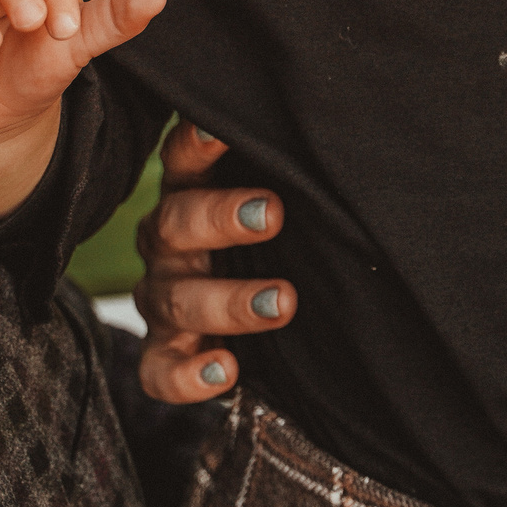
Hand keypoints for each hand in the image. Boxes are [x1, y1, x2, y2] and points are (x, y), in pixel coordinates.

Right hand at [132, 120, 296, 401]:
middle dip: (221, 219)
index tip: (220, 130)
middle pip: (174, 223)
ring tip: (284, 303)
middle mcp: (168, 242)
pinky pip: (158, 370)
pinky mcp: (165, 352)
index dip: (195, 144)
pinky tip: (225, 371)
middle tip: (273, 215)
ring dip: (228, 301)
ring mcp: (163, 297)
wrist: (258, 315)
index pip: (182, 160)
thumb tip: (348, 137)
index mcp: (189, 192)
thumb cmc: (276, 237)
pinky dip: (187, 375)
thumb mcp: (280, 197)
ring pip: (175, 299)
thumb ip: (290, 172)